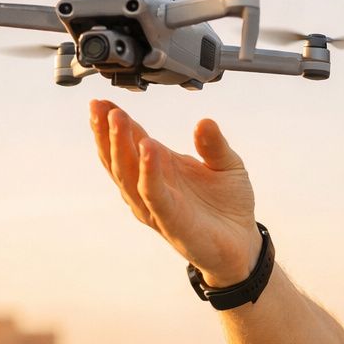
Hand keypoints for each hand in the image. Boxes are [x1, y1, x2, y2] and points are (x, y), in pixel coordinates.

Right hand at [89, 99, 260, 284]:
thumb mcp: (226, 164)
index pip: (131, 141)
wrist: (243, 242)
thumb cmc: (229, 205)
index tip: (101, 101)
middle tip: (100, 106)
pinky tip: (147, 149)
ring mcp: (158, 205)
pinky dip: (148, 173)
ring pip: (129, 175)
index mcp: (161, 167)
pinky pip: (154, 196)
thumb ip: (213, 144)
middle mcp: (152, 186)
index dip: (114, 122)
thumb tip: (204, 121)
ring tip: (117, 119)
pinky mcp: (171, 222)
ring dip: (120, 146)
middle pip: (119, 157)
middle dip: (107, 131)